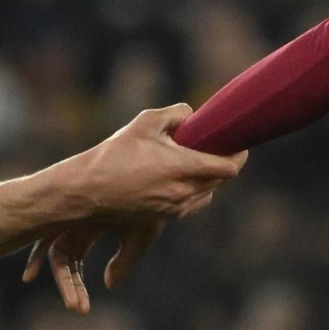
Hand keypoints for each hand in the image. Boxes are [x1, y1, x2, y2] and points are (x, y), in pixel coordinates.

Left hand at [20, 217, 165, 312]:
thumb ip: (123, 263)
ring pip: (57, 251)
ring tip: (74, 306)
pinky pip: (48, 233)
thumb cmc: (149, 204)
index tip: (80, 307)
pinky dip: (37, 253)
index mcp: (92, 223)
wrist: (153, 176)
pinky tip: (31, 275)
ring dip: (63, 281)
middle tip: (79, 310)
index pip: (74, 256)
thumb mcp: (138, 239)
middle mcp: (78, 218)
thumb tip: (108, 287)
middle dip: (69, 285)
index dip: (73, 281)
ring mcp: (72, 212)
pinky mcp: (70, 208)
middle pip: (63, 257)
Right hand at [66, 105, 245, 221]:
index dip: (239, 154)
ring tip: (191, 160)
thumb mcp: (145, 122)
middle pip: (221, 179)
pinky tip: (178, 176)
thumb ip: (175, 113)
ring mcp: (177, 207)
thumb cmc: (115, 154)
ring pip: (209, 192)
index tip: (237, 142)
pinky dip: (194, 189)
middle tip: (211, 145)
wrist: (89, 191)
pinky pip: (193, 202)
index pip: (230, 167)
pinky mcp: (167, 216)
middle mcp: (184, 191)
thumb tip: (192, 115)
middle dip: (221, 162)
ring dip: (207, 177)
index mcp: (183, 167)